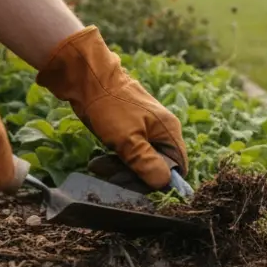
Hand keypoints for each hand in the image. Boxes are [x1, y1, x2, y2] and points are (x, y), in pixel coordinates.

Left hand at [35, 26, 187, 190]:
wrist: (88, 79)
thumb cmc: (110, 107)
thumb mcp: (128, 140)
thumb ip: (147, 163)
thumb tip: (164, 184)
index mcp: (169, 130)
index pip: (178, 166)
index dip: (162, 181)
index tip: (139, 187)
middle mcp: (162, 131)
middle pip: (158, 166)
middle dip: (134, 176)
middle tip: (110, 176)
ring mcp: (146, 129)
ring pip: (141, 161)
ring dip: (120, 169)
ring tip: (97, 165)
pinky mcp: (131, 129)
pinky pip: (130, 152)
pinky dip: (115, 159)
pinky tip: (98, 160)